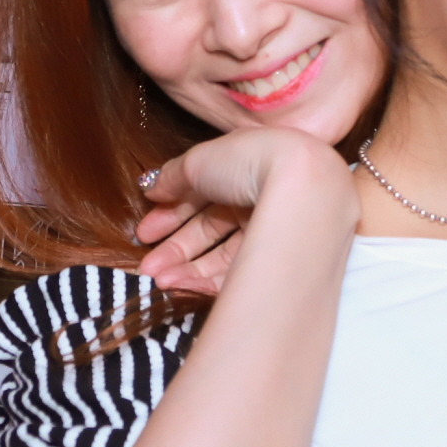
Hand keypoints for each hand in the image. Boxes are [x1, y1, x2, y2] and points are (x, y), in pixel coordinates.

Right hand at [133, 129, 355, 296]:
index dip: (170, 214)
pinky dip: (206, 281)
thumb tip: (152, 187)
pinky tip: (178, 285)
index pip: (201, 197)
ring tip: (157, 279)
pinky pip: (238, 274)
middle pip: (210, 229)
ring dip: (185, 268)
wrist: (302, 188)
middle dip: (174, 249)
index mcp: (244, 170)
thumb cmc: (250, 161)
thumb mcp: (200, 161)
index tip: (143, 233)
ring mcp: (272, 232)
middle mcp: (261, 199)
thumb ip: (173, 176)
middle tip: (146, 265)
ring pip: (222, 255)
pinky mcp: (278, 262)